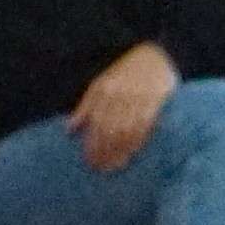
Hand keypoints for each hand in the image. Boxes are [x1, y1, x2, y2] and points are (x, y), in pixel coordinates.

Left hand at [70, 40, 180, 170]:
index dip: (92, 144)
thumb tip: (69, 130)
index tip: (90, 161)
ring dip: (120, 150)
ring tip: (115, 166)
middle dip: (104, 151)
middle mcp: (119, 95)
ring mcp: (138, 98)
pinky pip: (145, 126)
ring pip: (126, 130)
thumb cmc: (124, 73)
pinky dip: (137, 141)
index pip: (95, 123)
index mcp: (103, 91)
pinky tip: (132, 153)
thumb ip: (85, 106)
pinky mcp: (155, 102)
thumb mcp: (100, 84)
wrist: (155, 55)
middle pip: (109, 129)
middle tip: (101, 168)